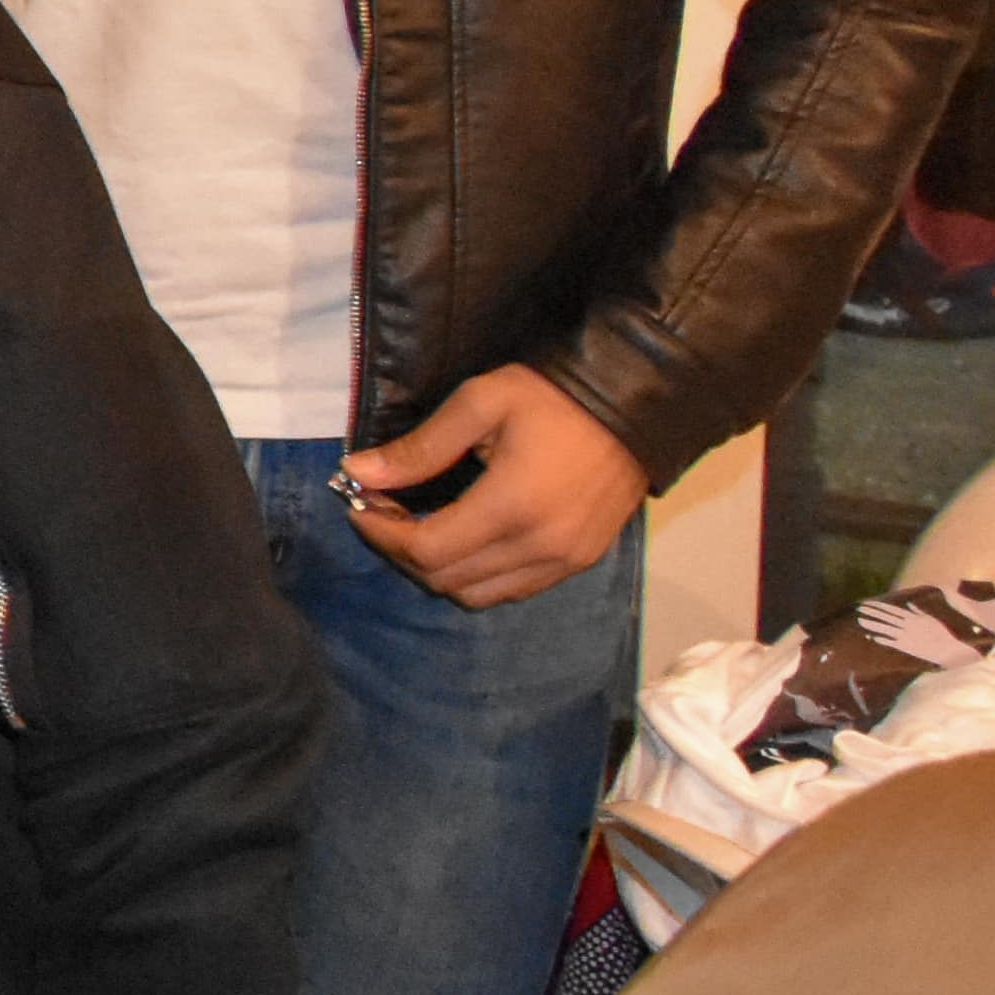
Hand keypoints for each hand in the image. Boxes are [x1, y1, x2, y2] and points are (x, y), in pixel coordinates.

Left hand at [344, 365, 651, 607]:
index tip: (359, 506)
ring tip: (418, 528)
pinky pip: (514, 590)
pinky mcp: (580, 562)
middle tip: (384, 513)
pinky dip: (477, 577)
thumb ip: (420, 447)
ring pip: (479, 595)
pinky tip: (463, 540)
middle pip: (446, 580)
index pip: (426, 551)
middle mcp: (539, 547)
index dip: (382, 534)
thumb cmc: (553, 398)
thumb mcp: (480, 403)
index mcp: (511, 507)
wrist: (636, 407)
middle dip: (402, 552)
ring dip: (438, 571)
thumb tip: (359, 473)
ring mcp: (564, 561)